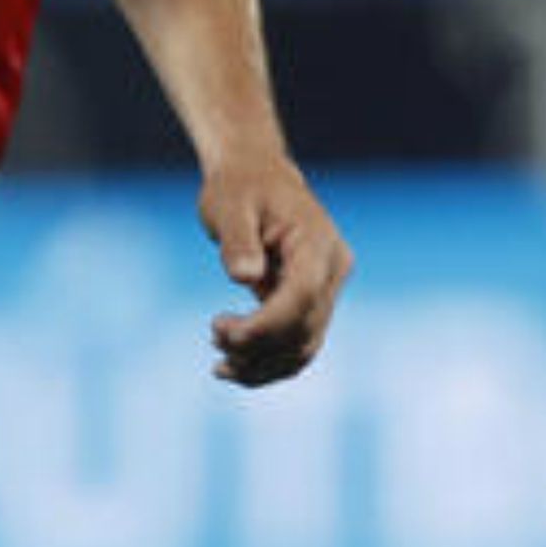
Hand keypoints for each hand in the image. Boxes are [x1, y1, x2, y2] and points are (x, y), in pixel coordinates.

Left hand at [199, 151, 351, 385]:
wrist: (254, 176)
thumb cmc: (239, 186)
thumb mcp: (229, 204)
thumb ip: (238, 240)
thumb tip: (246, 277)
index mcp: (318, 242)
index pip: (304, 295)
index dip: (267, 324)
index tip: (223, 332)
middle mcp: (332, 269)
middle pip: (306, 326)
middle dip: (258, 346)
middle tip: (213, 336)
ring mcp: (325, 289)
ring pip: (305, 345)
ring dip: (264, 365)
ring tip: (220, 366)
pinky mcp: (309, 302)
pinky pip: (296, 343)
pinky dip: (269, 363)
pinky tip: (234, 370)